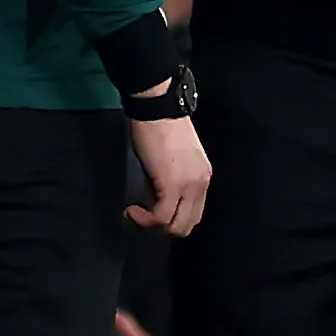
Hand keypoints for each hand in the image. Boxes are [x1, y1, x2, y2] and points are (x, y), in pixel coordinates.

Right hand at [127, 107, 212, 236]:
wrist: (158, 109)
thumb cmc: (161, 126)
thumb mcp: (173, 157)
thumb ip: (172, 179)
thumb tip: (156, 196)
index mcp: (203, 176)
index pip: (194, 212)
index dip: (173, 219)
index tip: (152, 212)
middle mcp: (201, 183)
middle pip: (187, 224)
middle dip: (163, 227)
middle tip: (144, 217)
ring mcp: (189, 186)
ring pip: (175, 225)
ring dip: (153, 225)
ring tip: (136, 214)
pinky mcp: (173, 186)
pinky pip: (160, 216)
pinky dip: (144, 218)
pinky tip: (133, 210)